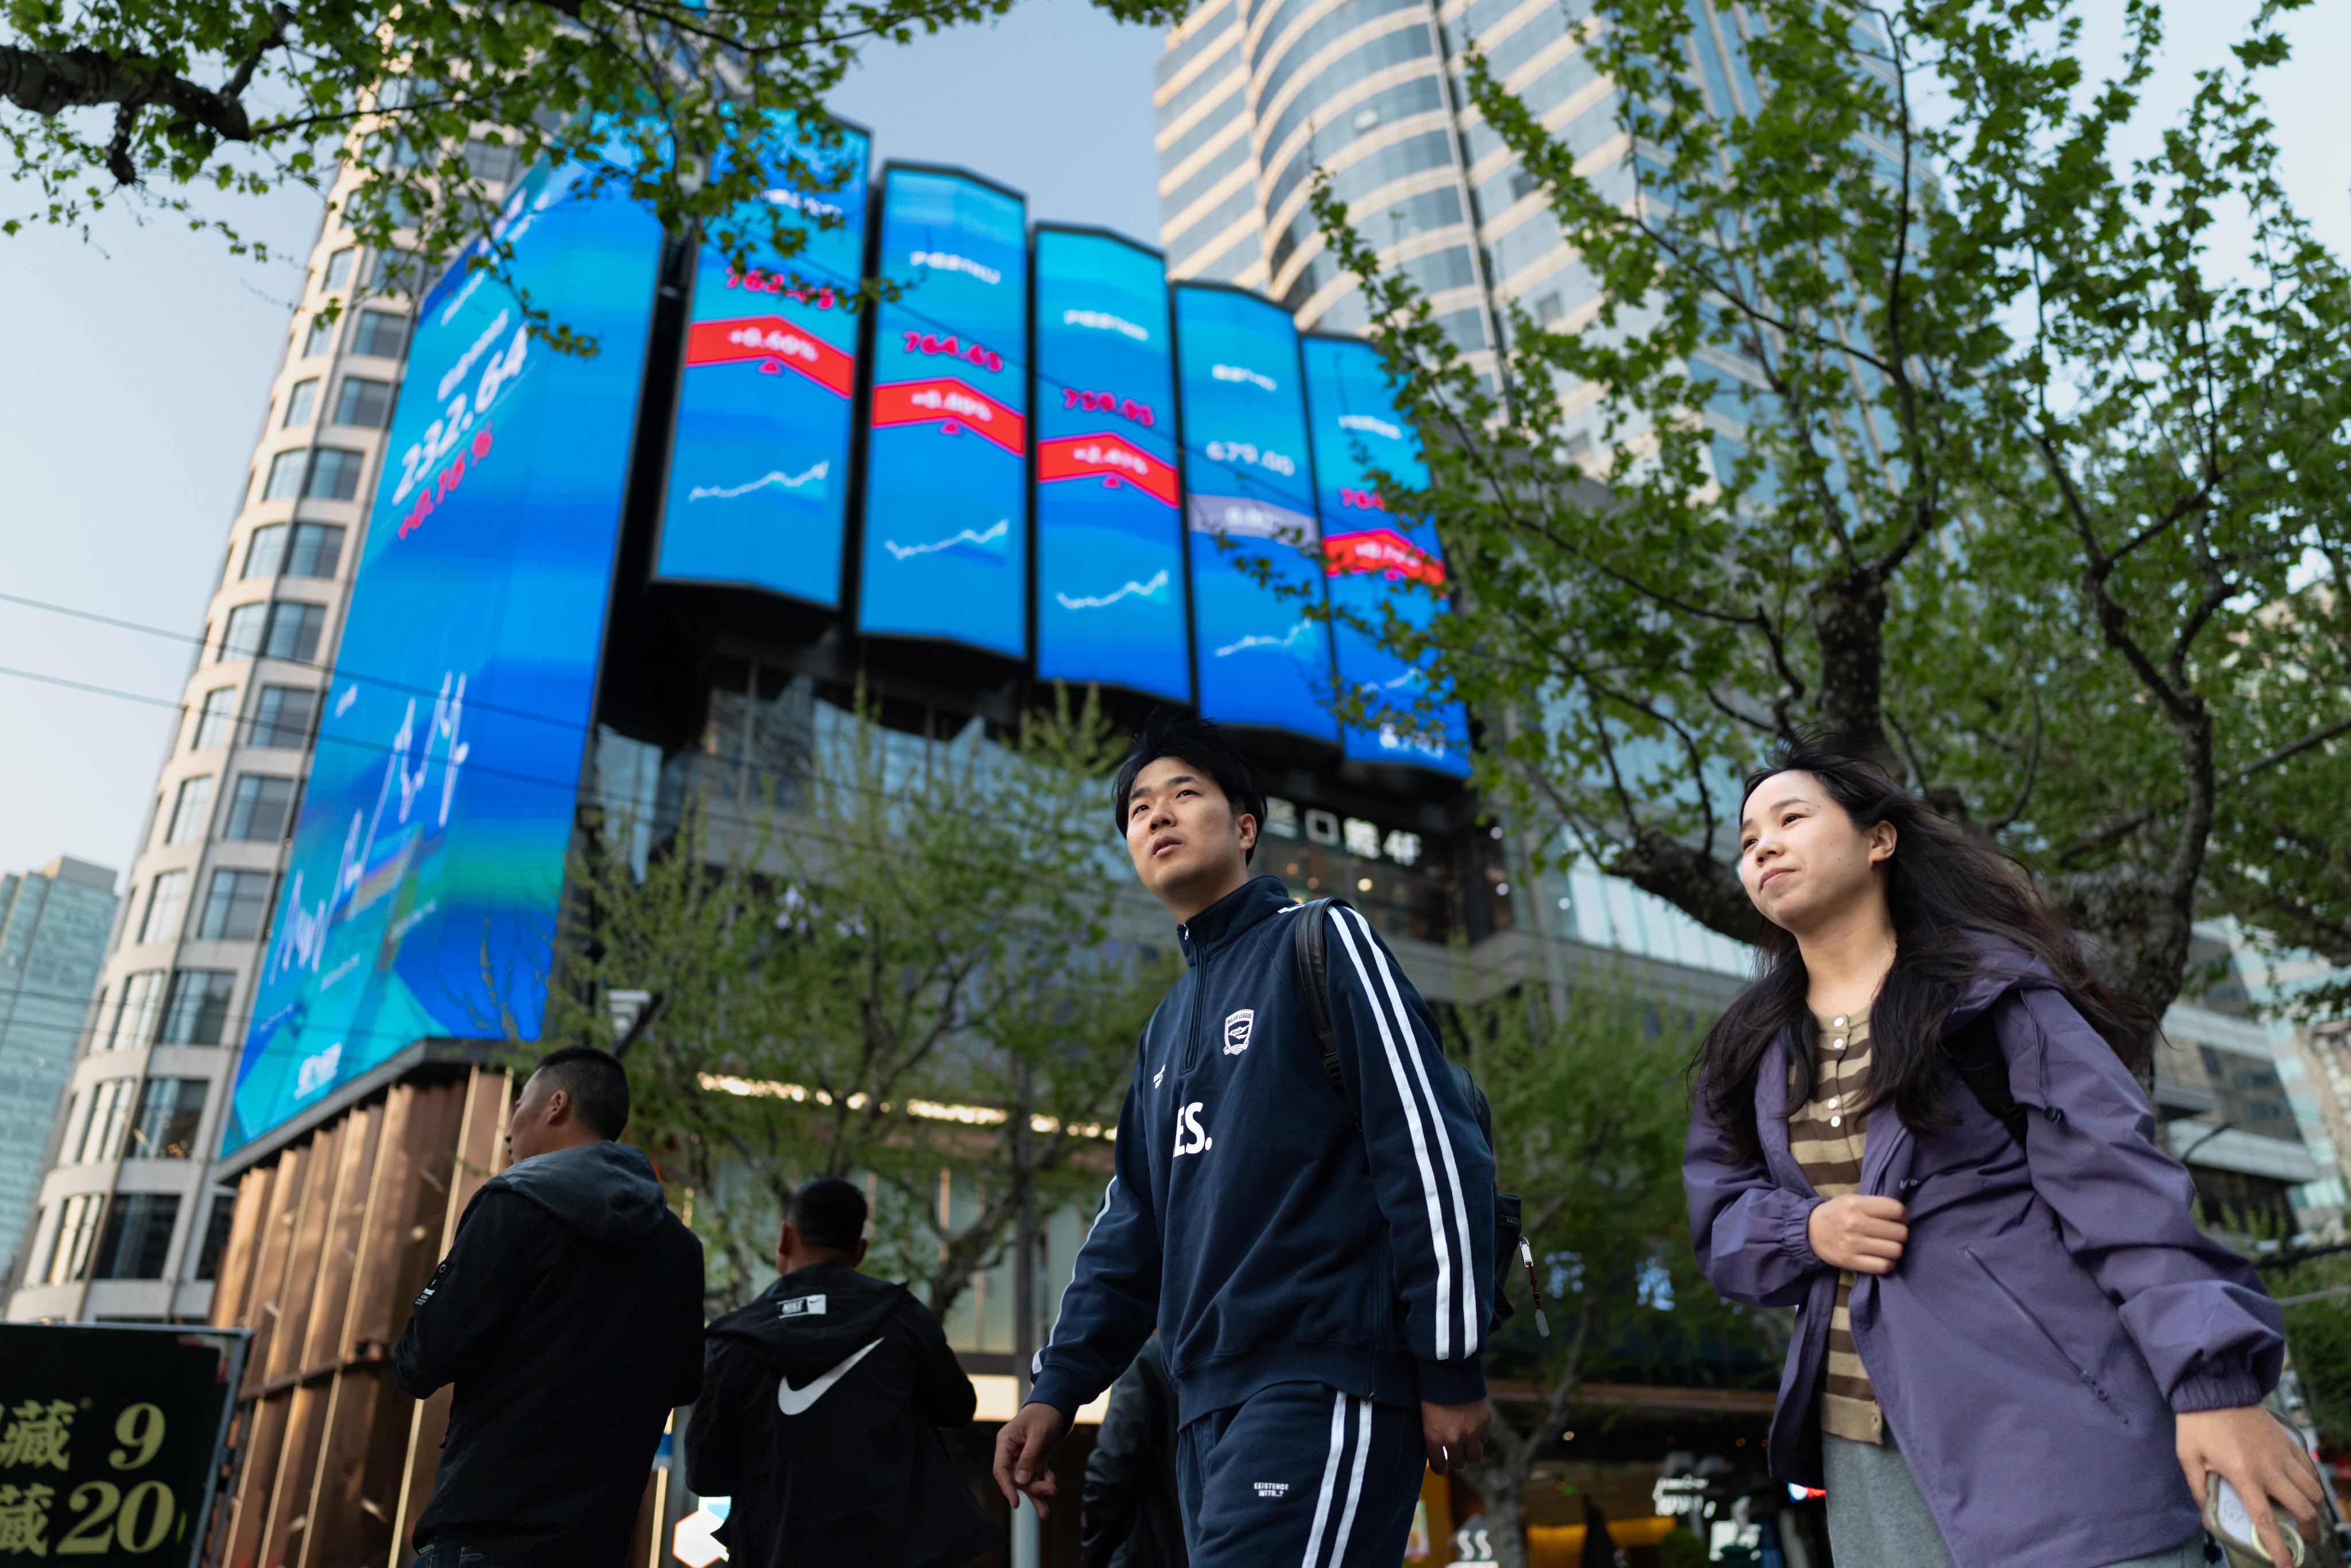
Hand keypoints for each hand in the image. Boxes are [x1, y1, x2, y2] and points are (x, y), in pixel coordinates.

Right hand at [992, 1400, 1069, 1517]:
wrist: (1059, 1402)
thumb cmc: (1045, 1413)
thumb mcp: (1038, 1434)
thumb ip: (1029, 1457)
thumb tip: (1020, 1481)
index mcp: (1005, 1442)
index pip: (1000, 1469)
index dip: (1007, 1487)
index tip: (1016, 1503)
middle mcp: (1012, 1451)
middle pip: (1016, 1477)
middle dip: (1032, 1487)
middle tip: (1051, 1490)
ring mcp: (1024, 1455)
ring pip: (1027, 1479)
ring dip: (1038, 1490)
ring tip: (1046, 1511)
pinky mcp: (1036, 1456)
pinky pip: (1038, 1473)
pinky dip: (1045, 1478)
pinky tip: (1053, 1482)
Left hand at [1421, 1398, 1489, 1472]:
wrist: (1448, 1368)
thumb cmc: (1431, 1391)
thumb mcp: (1425, 1416)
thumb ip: (1433, 1435)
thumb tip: (1439, 1450)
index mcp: (1434, 1438)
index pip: (1439, 1466)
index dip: (1441, 1467)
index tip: (1442, 1466)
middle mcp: (1453, 1439)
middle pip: (1459, 1463)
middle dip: (1456, 1459)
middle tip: (1455, 1451)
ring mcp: (1471, 1431)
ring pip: (1475, 1456)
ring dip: (1470, 1451)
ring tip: (1466, 1443)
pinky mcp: (1485, 1421)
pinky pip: (1484, 1439)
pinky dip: (1479, 1436)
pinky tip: (1473, 1427)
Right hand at [1807, 1194, 1907, 1273]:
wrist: (1809, 1231)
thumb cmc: (1836, 1214)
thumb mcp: (1851, 1200)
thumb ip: (1874, 1205)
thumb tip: (1902, 1215)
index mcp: (1856, 1204)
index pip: (1896, 1209)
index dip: (1903, 1215)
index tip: (1899, 1219)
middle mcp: (1855, 1223)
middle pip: (1899, 1232)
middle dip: (1900, 1234)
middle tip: (1893, 1234)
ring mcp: (1852, 1244)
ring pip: (1895, 1250)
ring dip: (1895, 1250)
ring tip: (1888, 1247)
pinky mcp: (1849, 1261)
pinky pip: (1883, 1266)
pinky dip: (1888, 1264)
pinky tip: (1883, 1258)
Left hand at [2177, 1406, 2324, 1565]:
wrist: (2214, 1388)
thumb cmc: (2197, 1423)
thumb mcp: (2188, 1457)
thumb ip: (2198, 1487)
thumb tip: (2206, 1510)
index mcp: (2242, 1474)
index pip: (2265, 1519)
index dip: (2277, 1546)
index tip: (2286, 1565)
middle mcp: (2269, 1468)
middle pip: (2302, 1509)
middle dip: (2307, 1530)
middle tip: (2303, 1539)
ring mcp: (2282, 1454)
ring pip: (2312, 1491)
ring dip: (2312, 1508)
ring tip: (2303, 1516)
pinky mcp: (2289, 1442)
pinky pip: (2310, 1471)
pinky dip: (2312, 1485)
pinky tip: (2304, 1489)